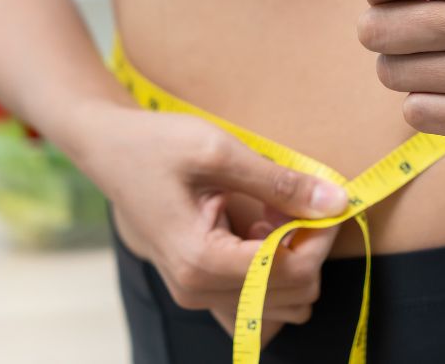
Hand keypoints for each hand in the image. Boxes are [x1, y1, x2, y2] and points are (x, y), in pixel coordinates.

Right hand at [84, 103, 347, 335]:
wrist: (108, 149)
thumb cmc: (156, 145)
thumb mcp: (220, 152)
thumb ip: (280, 182)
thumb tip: (336, 202)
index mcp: (201, 262)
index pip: (291, 273)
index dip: (320, 237)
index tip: (327, 199)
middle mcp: (197, 290)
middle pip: (292, 295)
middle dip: (308, 246)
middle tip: (296, 198)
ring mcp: (197, 292)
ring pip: (279, 299)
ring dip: (292, 255)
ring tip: (275, 209)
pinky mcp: (200, 283)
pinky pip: (257, 293)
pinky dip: (272, 262)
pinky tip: (261, 225)